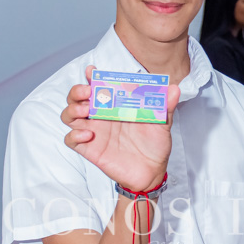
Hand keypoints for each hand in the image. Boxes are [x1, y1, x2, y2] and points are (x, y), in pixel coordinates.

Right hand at [61, 65, 180, 191]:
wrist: (153, 171)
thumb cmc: (155, 145)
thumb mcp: (162, 123)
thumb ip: (165, 106)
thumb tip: (174, 88)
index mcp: (115, 106)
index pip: (98, 87)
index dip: (91, 77)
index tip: (92, 71)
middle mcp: (101, 116)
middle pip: (77, 98)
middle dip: (77, 91)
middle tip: (87, 93)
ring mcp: (94, 132)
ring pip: (69, 116)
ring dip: (72, 110)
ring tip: (85, 111)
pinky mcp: (91, 149)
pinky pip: (71, 140)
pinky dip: (74, 135)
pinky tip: (88, 134)